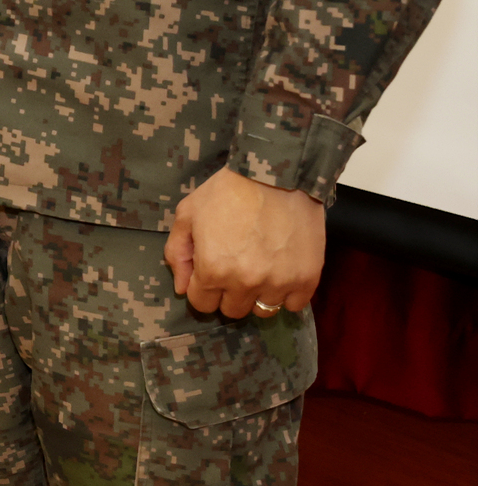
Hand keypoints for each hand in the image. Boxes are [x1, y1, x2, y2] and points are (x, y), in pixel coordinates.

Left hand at [165, 167, 324, 317]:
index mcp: (213, 270)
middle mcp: (245, 283)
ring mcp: (278, 283)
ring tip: (259, 267)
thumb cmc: (227, 191)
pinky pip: (294, 305)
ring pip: (263, 310)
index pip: (202, 304)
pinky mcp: (307, 278)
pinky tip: (281, 271)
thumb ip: (178, 253)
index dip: (202, 288)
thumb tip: (181, 288)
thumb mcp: (188, 214)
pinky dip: (287, 293)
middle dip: (228, 292)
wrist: (276, 175)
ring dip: (258, 294)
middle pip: (232, 310)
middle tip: (235, 266)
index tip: (209, 272)